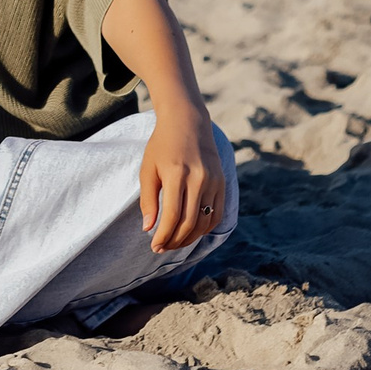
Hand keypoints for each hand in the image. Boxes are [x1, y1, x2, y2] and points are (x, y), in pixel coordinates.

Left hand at [137, 101, 225, 252]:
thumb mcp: (148, 169)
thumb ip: (148, 199)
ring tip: (174, 242)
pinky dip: (205, 228)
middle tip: (162, 248)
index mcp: (177, 174)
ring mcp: (214, 181)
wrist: (188, 121)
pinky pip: (217, 213)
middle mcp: (199, 178)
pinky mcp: (222, 182)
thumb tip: (148, 228)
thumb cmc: (162, 145)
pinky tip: (192, 232)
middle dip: (175, 241)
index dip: (163, 236)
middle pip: (190, 223)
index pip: (172, 216)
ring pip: (205, 222)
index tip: (154, 246)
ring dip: (190, 238)